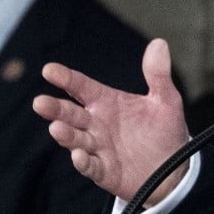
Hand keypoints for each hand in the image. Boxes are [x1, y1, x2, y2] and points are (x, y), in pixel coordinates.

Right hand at [32, 38, 189, 204]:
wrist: (173, 167)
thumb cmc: (163, 130)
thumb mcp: (165, 100)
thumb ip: (158, 75)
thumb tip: (159, 43)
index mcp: (107, 102)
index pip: (82, 87)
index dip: (66, 78)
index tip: (49, 70)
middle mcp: (97, 124)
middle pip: (71, 114)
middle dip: (55, 109)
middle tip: (40, 102)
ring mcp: (98, 147)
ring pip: (76, 139)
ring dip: (66, 134)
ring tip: (57, 127)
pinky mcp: (104, 171)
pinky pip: (91, 166)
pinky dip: (84, 162)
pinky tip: (79, 155)